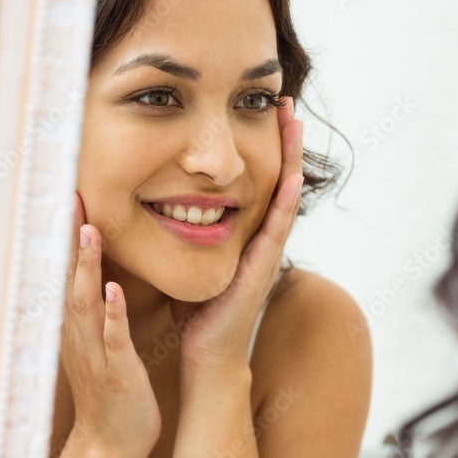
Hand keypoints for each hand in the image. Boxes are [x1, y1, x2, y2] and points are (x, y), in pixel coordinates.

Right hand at [60, 192, 162, 456]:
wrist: (112, 444)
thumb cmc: (113, 394)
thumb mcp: (103, 347)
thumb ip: (100, 314)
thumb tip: (103, 280)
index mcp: (78, 328)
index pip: (67, 275)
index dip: (67, 239)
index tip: (69, 200)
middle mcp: (79, 336)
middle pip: (68, 279)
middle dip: (68, 240)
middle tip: (69, 199)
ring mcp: (96, 353)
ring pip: (85, 304)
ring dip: (85, 268)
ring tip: (89, 232)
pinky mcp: (117, 371)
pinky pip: (113, 339)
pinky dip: (111, 314)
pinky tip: (113, 291)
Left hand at [175, 96, 303, 371]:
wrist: (208, 356)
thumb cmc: (197, 314)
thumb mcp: (191, 261)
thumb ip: (186, 234)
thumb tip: (163, 200)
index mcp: (246, 236)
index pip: (258, 181)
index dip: (263, 146)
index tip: (261, 109)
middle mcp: (261, 241)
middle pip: (278, 180)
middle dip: (284, 141)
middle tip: (286, 100)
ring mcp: (265, 256)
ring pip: (284, 197)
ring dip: (292, 159)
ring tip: (294, 122)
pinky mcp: (260, 272)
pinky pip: (276, 231)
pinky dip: (285, 202)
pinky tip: (291, 175)